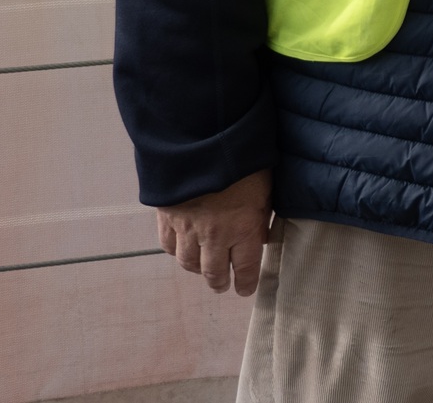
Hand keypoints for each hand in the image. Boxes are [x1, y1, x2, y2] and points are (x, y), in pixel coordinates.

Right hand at [156, 168, 272, 295]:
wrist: (202, 141)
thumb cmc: (244, 161)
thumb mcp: (266, 188)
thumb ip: (260, 216)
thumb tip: (258, 236)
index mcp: (244, 229)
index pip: (245, 267)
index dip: (245, 282)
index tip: (245, 290)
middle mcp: (215, 235)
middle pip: (213, 272)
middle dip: (219, 282)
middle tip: (222, 286)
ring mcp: (188, 228)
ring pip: (188, 262)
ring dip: (196, 269)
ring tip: (202, 270)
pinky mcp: (167, 217)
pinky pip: (168, 245)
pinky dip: (175, 251)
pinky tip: (181, 250)